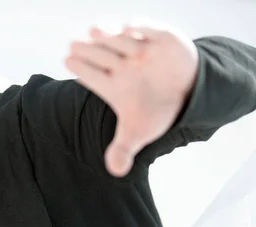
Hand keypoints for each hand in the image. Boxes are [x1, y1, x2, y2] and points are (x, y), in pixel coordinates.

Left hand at [65, 20, 198, 176]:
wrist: (187, 92)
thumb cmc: (155, 110)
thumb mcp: (139, 132)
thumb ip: (124, 148)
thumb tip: (115, 171)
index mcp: (113, 86)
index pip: (92, 77)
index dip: (82, 70)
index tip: (68, 62)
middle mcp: (123, 65)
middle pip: (101, 55)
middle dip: (88, 50)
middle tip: (73, 45)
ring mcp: (140, 50)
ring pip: (120, 40)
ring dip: (108, 35)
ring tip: (94, 31)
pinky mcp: (161, 38)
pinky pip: (149, 30)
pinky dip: (140, 27)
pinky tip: (128, 26)